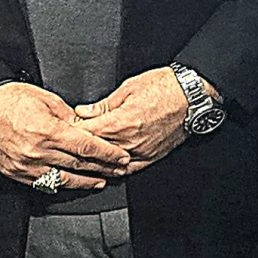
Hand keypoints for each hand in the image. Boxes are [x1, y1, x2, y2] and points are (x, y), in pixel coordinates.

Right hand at [0, 82, 133, 191]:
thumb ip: (69, 116)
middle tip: (119, 169)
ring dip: (86, 181)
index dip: (107, 153)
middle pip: (78, 164)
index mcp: (47, 131)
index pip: (86, 146)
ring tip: (101, 180)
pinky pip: (44, 183)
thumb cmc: (10, 100)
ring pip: (64, 178)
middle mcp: (37, 151)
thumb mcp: (46, 99)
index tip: (121, 156)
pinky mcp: (16, 173)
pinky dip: (62, 184)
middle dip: (103, 168)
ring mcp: (26, 165)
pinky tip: (73, 183)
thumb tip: (86, 128)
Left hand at [73, 67, 196, 169]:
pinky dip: (114, 170)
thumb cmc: (165, 87)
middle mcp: (129, 141)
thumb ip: (103, 104)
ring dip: (94, 162)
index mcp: (120, 122)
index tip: (65, 128)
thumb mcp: (129, 87)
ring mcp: (140, 152)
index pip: (85, 133)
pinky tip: (106, 168)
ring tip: (82, 158)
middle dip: (79, 148)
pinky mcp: (151, 157)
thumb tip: (83, 112)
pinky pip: (128, 170)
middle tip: (68, 144)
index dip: (71, 131)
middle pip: (94, 152)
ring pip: (108, 165)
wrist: (192, 96)